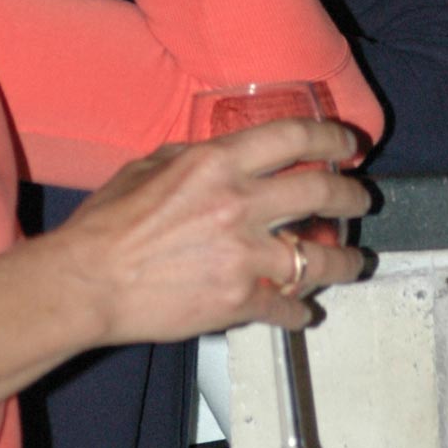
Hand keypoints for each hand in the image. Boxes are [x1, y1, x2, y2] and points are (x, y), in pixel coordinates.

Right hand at [53, 116, 370, 338]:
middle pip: (321, 191)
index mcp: (216, 163)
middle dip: (353, 195)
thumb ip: (194, 157)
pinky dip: (300, 310)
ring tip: (352, 260)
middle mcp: (238, 204)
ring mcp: (243, 256)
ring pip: (320, 258)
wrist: (86, 283)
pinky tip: (302, 309)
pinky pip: (288, 306)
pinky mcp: (239, 301)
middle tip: (361, 199)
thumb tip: (223, 154)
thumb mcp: (148, 166)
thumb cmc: (106, 226)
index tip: (347, 144)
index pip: (294, 137)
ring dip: (345, 260)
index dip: (332, 137)